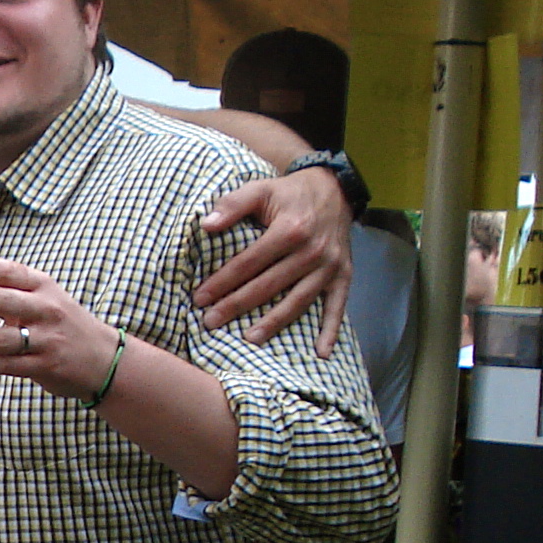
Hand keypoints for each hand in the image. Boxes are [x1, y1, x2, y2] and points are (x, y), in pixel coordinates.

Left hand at [0, 260, 121, 400]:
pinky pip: (9, 364)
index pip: (7, 272)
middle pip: (1, 300)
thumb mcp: (44, 298)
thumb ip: (9, 294)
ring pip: (0, 338)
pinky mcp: (46, 366)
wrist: (106, 359)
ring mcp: (47, 339)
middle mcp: (47, 309)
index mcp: (43, 286)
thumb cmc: (64, 325)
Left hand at [192, 169, 352, 353]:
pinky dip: (331, 330)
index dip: (222, 281)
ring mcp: (330, 266)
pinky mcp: (344, 275)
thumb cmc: (288, 194)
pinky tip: (321, 353)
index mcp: (290, 230)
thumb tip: (206, 225)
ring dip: (275, 322)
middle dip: (237, 305)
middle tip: (210, 322)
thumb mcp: (259, 189)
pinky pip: (338, 306)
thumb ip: (232, 205)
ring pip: (298, 300)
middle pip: (269, 285)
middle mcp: (312, 251)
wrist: (334, 189)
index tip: (199, 298)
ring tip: (249, 339)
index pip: (248, 262)